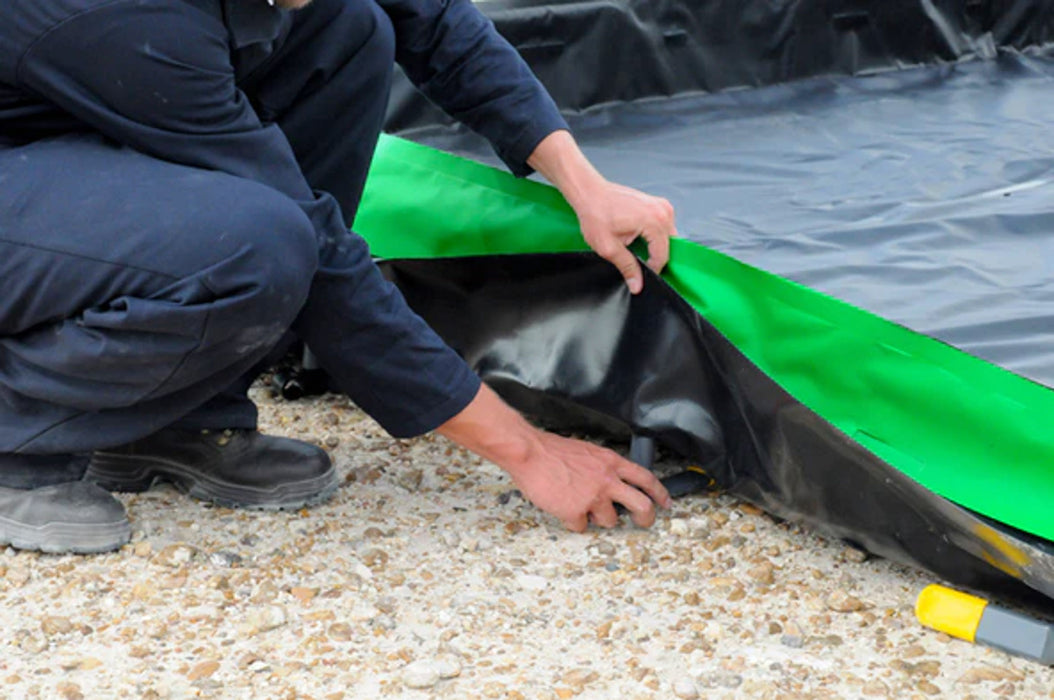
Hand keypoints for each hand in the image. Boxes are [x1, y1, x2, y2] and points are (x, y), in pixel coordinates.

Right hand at [507, 429, 671, 530]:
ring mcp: (593, 497)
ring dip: (597, 518)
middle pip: (641, 506)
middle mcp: (607, 480)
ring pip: (609, 521)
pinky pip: (581, 526)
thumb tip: (609, 484)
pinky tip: (562, 508)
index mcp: (611, 462)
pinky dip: (572, 521)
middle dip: (646, 518)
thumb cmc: (551, 451)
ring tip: (581, 505)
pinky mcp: (576, 511)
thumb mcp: (587, 452)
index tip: (665, 502)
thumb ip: (602, 467)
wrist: (530, 453)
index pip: (645, 478)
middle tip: (643, 522)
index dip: (659, 493)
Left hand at [572, 179, 675, 293]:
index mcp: (655, 221)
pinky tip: (638, 238)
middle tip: (636, 261)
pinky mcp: (657, 204)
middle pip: (669, 246)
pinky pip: (663, 226)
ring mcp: (662, 205)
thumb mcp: (609, 247)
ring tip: (635, 247)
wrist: (590, 193)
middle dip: (654, 257)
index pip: (663, 255)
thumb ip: (627, 267)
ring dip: (654, 246)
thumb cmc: (596, 214)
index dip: (652, 269)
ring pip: (667, 237)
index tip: (641, 274)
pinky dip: (653, 236)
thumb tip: (637, 284)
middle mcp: (663, 211)